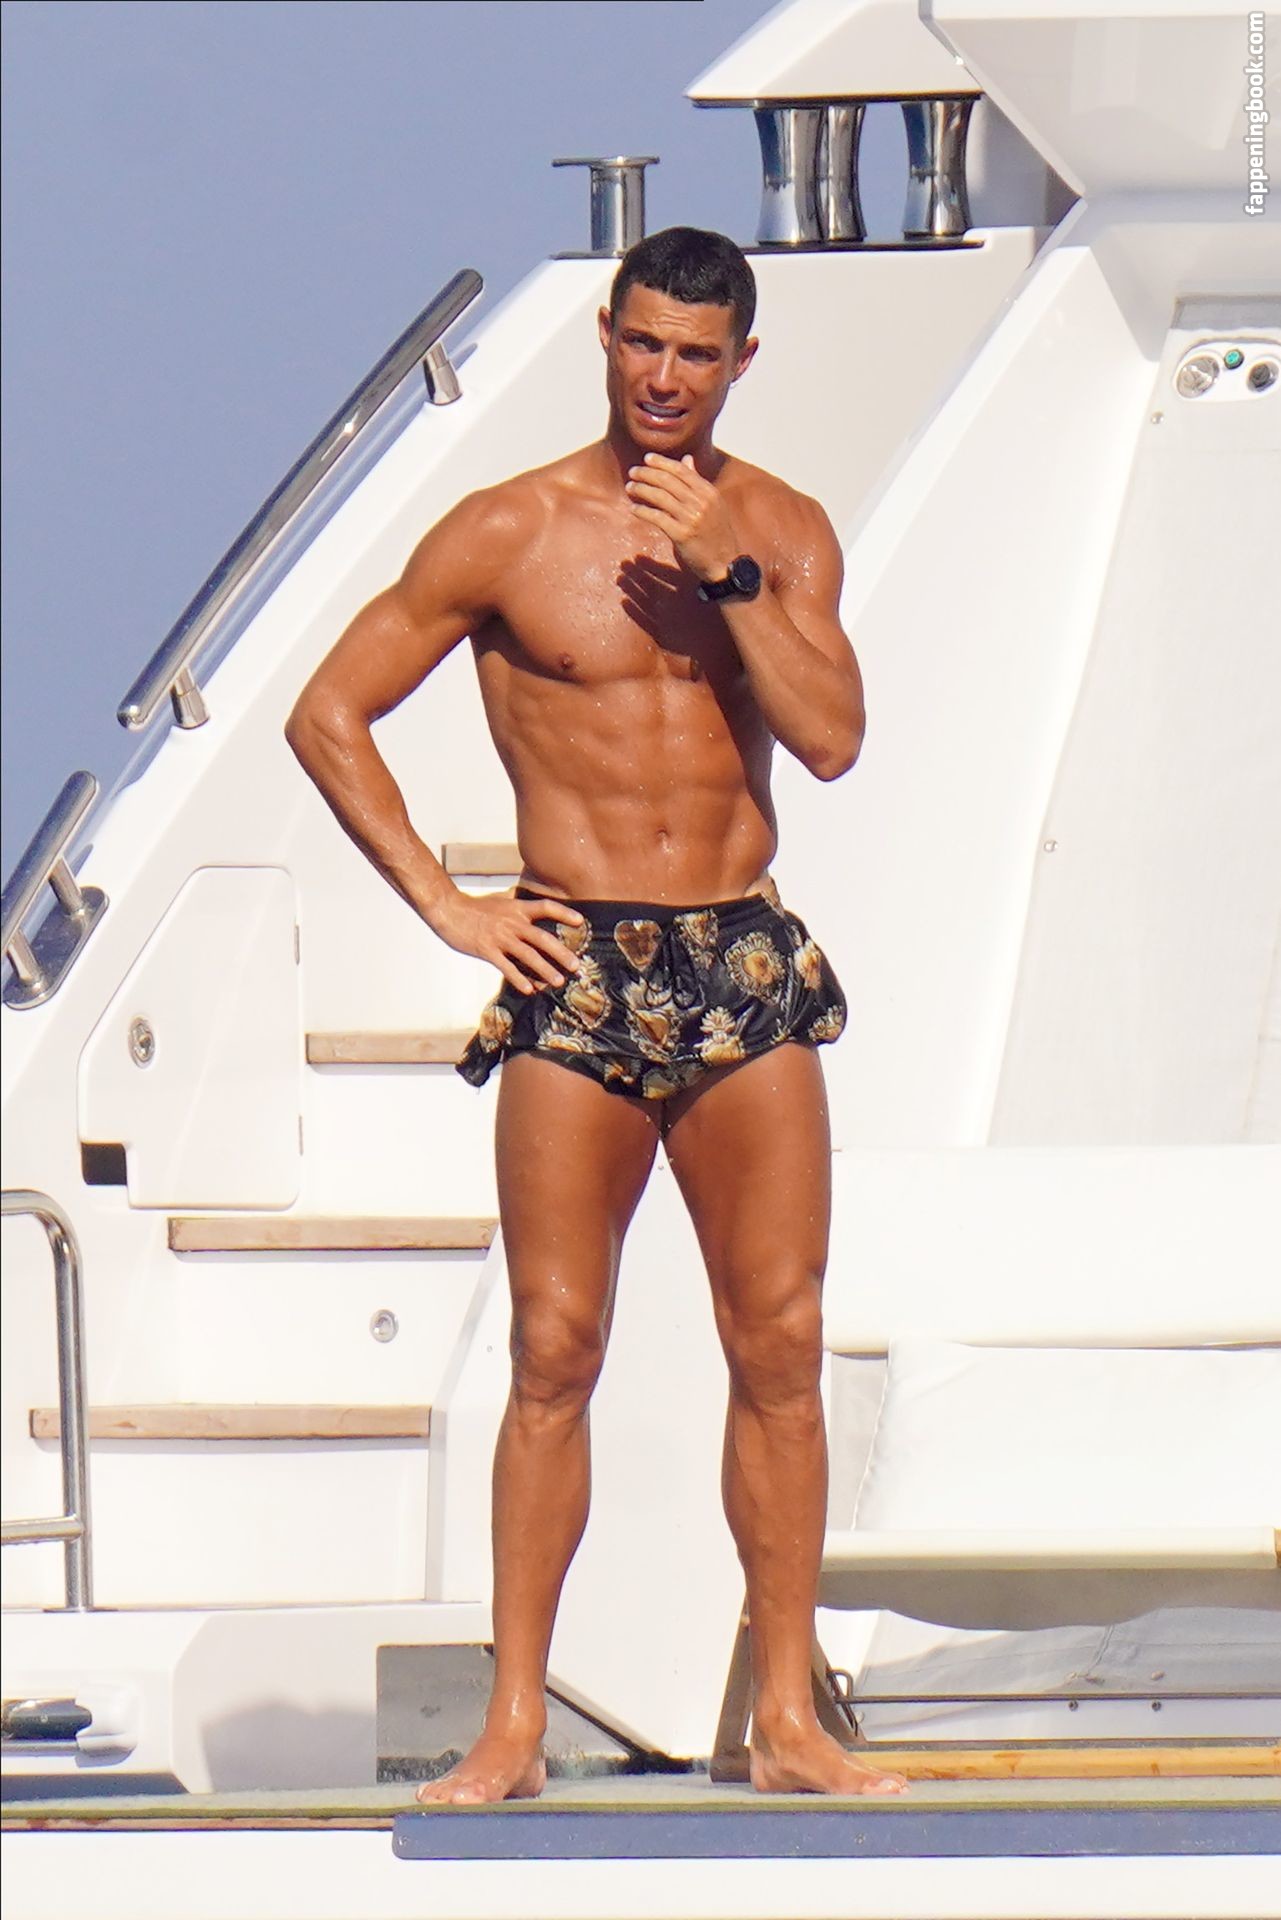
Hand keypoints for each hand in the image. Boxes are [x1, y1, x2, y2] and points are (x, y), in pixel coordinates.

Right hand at [427, 889, 584, 995]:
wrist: (449, 909)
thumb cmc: (474, 907)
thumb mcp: (500, 902)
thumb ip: (516, 907)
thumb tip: (531, 910)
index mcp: (517, 908)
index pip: (546, 907)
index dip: (564, 913)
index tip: (581, 921)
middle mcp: (512, 923)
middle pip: (543, 938)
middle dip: (561, 953)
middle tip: (575, 966)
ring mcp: (500, 937)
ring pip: (528, 955)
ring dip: (544, 969)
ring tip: (557, 982)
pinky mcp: (487, 950)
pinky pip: (506, 967)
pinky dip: (518, 978)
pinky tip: (529, 989)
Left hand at [625, 454, 740, 583]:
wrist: (725, 563)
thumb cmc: (717, 533)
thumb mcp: (713, 504)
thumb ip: (698, 482)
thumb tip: (686, 459)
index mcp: (709, 492)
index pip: (681, 470)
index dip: (661, 462)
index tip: (647, 459)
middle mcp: (701, 502)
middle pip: (668, 480)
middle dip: (647, 473)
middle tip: (633, 471)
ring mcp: (691, 518)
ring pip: (660, 496)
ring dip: (641, 489)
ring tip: (630, 488)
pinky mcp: (681, 535)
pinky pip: (656, 517)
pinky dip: (642, 511)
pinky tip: (633, 509)